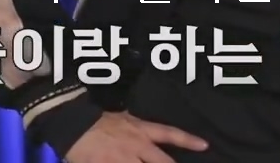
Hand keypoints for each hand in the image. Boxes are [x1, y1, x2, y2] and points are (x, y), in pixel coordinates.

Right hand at [63, 111, 207, 162]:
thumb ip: (138, 129)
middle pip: (162, 162)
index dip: (188, 140)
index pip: (169, 134)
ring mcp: (123, 160)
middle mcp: (136, 147)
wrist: (74, 127)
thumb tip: (151, 134)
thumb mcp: (123, 120)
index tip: (204, 145)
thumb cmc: (98, 122)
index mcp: (141, 131)